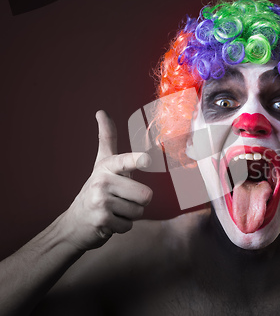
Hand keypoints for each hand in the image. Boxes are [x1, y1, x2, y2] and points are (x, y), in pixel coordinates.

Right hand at [60, 111, 152, 250]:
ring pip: (138, 211)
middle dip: (138, 202)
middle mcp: (102, 181)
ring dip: (129, 215)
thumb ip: (106, 138)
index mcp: (107, 166)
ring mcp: (100, 201)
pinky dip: (122, 227)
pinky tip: (108, 222)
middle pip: (145, 195)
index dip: (136, 161)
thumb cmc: (97, 189)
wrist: (75, 222)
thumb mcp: (102, 163)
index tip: (145, 160)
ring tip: (113, 210)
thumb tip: (101, 111)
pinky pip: (129, 225)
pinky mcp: (101, 220)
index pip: (124, 162)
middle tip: (121, 200)